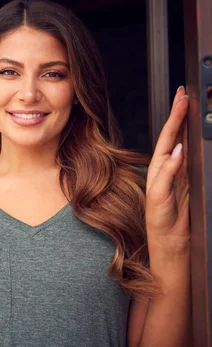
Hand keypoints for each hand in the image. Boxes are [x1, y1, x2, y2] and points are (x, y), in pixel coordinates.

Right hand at [145, 86, 189, 250]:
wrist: (169, 251)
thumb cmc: (177, 224)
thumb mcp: (187, 193)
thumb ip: (182, 172)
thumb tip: (185, 149)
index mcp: (171, 172)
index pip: (175, 140)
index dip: (179, 118)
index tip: (186, 98)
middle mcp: (162, 177)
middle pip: (169, 141)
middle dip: (176, 117)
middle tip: (183, 95)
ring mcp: (159, 188)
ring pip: (165, 155)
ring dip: (173, 134)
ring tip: (181, 113)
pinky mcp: (159, 202)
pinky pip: (164, 181)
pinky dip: (171, 167)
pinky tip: (178, 152)